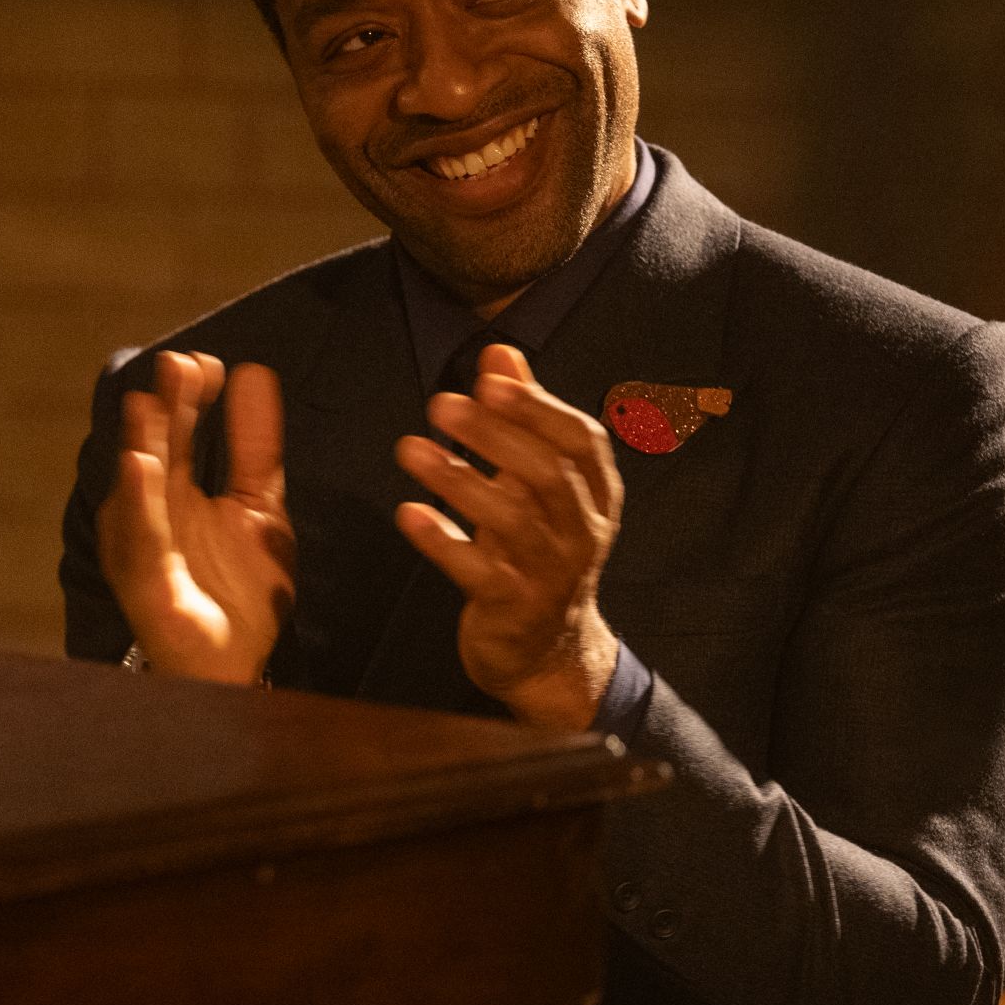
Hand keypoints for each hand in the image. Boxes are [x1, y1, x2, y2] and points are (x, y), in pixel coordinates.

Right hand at [97, 349, 294, 684]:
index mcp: (176, 490)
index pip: (177, 432)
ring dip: (141, 445)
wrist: (238, 663)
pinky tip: (142, 467)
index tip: (208, 364)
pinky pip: (140, 539)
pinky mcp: (144, 581)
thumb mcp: (259, 505)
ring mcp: (144, 546)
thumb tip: (254, 373)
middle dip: (164, 409)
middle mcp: (152, 512)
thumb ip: (255, 446)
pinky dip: (138, 503)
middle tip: (177, 364)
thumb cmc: (237, 588)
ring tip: (148, 404)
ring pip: (138, 489)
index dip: (189, 398)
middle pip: (155, 450)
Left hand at [392, 344, 625, 730]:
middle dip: (493, 435)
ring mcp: (550, 573)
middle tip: (440, 405)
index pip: (580, 442)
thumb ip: (524, 416)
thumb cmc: (538, 550)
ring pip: (510, 520)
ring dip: (457, 480)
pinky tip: (409, 514)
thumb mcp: (541, 483)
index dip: (539, 408)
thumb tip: (501, 354)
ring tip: (409, 450)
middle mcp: (581, 531)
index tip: (491, 381)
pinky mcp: (513, 607)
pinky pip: (477, 570)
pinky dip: (443, 540)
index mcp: (595, 495)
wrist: (547, 650)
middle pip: (545, 474)